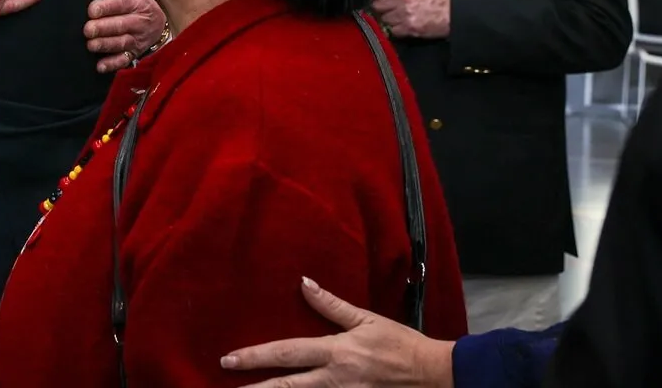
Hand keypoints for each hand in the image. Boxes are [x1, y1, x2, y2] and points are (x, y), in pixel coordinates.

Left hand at [83, 0, 166, 72]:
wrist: (165, 21)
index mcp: (139, 1)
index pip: (123, 2)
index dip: (108, 6)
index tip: (92, 9)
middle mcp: (140, 21)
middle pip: (122, 25)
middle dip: (104, 28)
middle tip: (87, 30)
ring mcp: (138, 39)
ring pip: (122, 43)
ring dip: (106, 45)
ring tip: (91, 45)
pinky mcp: (136, 53)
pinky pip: (125, 60)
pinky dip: (113, 64)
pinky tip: (100, 65)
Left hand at [221, 278, 454, 387]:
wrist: (434, 374)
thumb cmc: (400, 343)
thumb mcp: (366, 318)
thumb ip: (331, 305)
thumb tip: (304, 283)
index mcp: (336, 352)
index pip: (286, 353)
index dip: (255, 356)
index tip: (228, 359)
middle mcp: (335, 379)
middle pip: (287, 387)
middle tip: (227, 386)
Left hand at [371, 0, 449, 38]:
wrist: (450, 13)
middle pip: (377, 5)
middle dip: (380, 8)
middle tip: (387, 9)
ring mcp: (404, 15)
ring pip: (383, 19)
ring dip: (387, 19)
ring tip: (398, 17)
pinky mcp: (408, 28)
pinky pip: (391, 30)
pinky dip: (395, 29)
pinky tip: (403, 25)